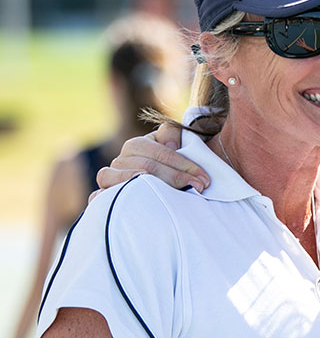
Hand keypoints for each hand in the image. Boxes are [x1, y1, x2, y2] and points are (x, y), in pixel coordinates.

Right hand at [93, 123, 208, 196]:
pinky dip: (109, 200)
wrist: (153, 197)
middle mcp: (120, 161)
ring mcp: (108, 180)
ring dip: (147, 188)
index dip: (184, 164)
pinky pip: (98, 199)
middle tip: (199, 188)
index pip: (160, 152)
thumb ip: (173, 134)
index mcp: (137, 146)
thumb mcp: (176, 148)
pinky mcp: (100, 199)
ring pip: (123, 181)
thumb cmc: (170, 171)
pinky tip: (130, 203)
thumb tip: (171, 144)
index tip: (204, 178)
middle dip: (176, 177)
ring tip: (168, 195)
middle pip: (147, 167)